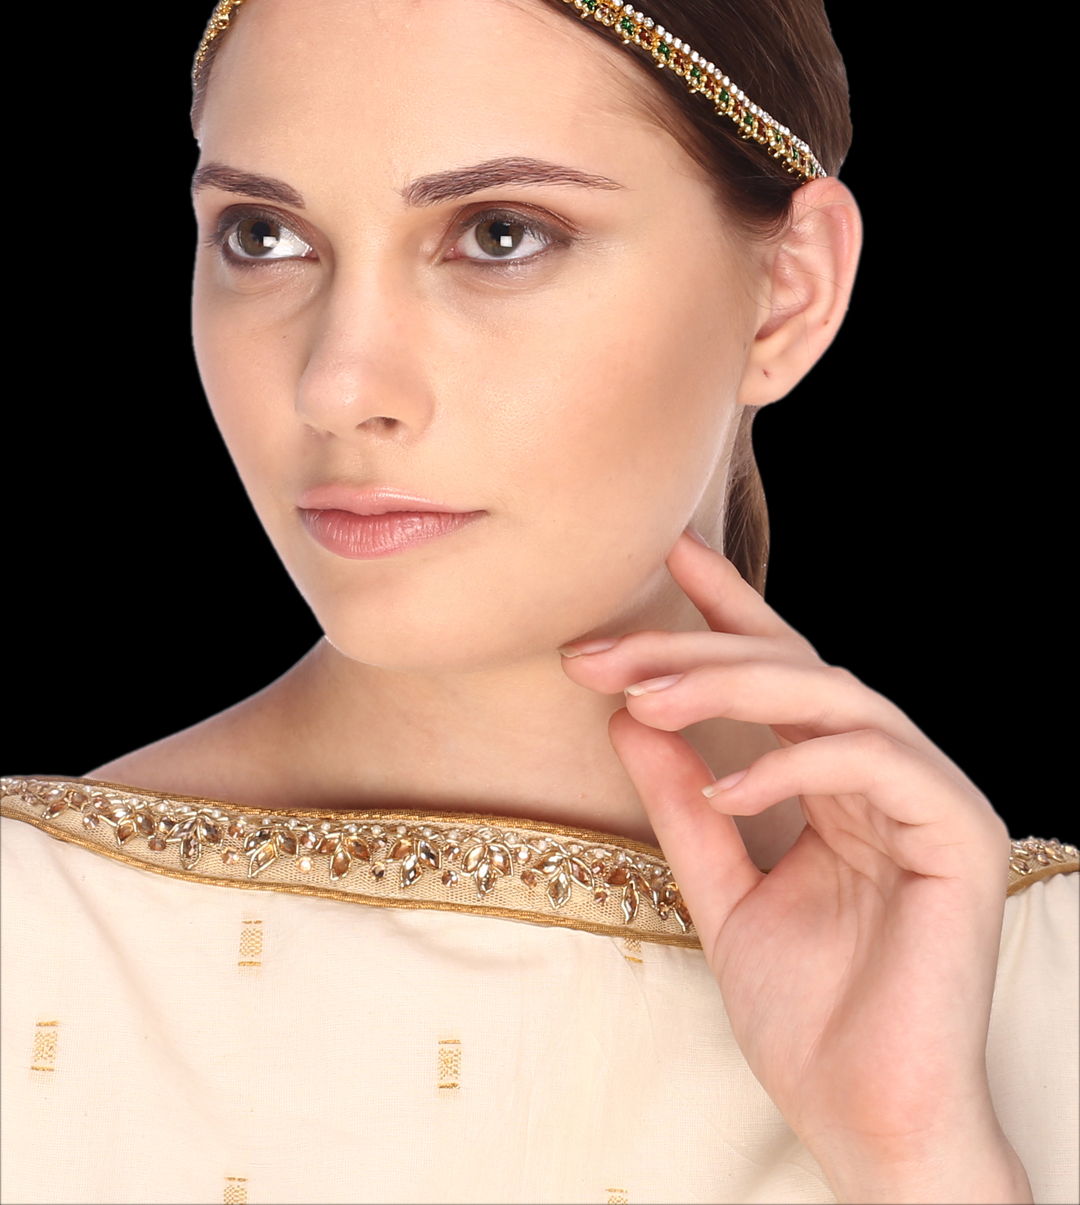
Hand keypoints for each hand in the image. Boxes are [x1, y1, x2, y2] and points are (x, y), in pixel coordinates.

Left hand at [560, 531, 1031, 1203]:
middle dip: (692, 648)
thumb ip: (684, 804)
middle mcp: (888, 772)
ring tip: (645, 696)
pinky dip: (791, 765)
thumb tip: (630, 714)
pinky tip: (723, 790)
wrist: (867, 1121)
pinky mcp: (957, 832)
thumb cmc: (805, 1016)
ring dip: (729, 686)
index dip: (725, 606)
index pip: (779, 671)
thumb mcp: (721, 892)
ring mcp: (930, 796)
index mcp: (840, 781)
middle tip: (600, 651)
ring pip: (830, 694)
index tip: (661, 556)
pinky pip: (870, 760)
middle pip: (792, 668)